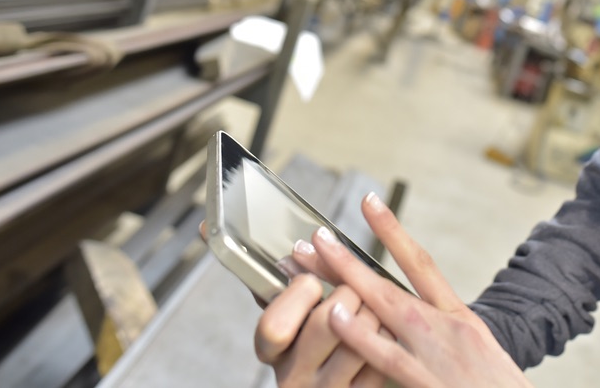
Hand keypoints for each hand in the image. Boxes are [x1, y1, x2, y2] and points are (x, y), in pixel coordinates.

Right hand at [202, 221, 387, 385]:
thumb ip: (261, 275)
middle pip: (325, 322)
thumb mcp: (280, 310)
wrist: (330, 385)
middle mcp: (294, 376)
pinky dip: (390, 336)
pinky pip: (383, 359)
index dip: (298, 295)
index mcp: (271, 348)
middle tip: (351, 287)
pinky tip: (386, 329)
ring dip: (375, 313)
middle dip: (347, 292)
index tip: (310, 280)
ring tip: (372, 308)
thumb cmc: (306, 338)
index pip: (274, 325)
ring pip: (361, 337)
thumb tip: (210, 227)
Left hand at [310, 192, 532, 387]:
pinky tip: (335, 318)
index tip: (369, 204)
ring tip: (313, 264)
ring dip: (346, 284)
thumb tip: (404, 319)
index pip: (421, 263)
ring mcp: (435, 354)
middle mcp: (446, 327)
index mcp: (459, 316)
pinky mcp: (427, 382)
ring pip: (384, 309)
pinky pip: (385, 356)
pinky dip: (360, 335)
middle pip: (390, 283)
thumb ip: (442, 331)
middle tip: (317, 237)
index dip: (393, 231)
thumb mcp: (476, 349)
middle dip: (350, 260)